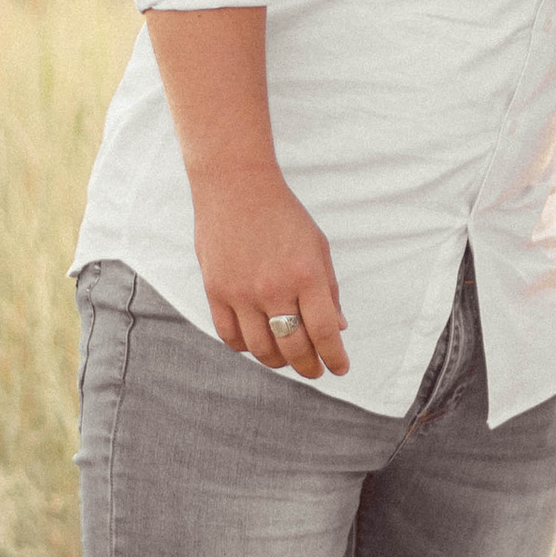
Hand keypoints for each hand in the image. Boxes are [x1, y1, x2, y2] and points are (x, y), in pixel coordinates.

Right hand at [190, 164, 348, 375]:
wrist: (235, 186)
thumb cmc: (283, 215)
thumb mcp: (317, 247)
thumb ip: (329, 290)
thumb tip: (339, 329)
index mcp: (305, 275)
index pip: (325, 332)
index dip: (335, 357)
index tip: (340, 368)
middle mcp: (273, 288)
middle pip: (293, 347)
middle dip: (309, 367)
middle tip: (316, 370)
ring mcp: (241, 292)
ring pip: (261, 348)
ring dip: (278, 361)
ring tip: (288, 358)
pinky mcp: (215, 291)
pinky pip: (230, 336)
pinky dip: (246, 347)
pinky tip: (258, 343)